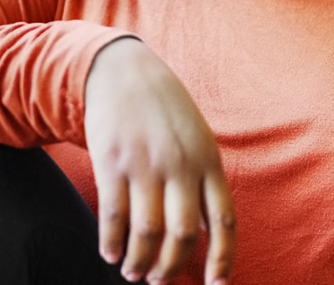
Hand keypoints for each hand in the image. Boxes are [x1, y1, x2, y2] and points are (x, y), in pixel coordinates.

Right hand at [84, 38, 233, 284]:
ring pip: (147, 230)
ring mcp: (145, 163)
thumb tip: (204, 232)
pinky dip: (111, 241)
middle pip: (183, 234)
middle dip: (170, 268)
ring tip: (133, 272)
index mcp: (207, 161)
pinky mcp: (112, 161)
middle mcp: (179, 165)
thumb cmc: (163, 109)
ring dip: (139, 261)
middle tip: (158, 280)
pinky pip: (113, 213)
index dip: (223, 258)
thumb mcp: (196, 138)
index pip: (223, 220)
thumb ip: (202, 181)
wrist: (122, 70)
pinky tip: (110, 253)